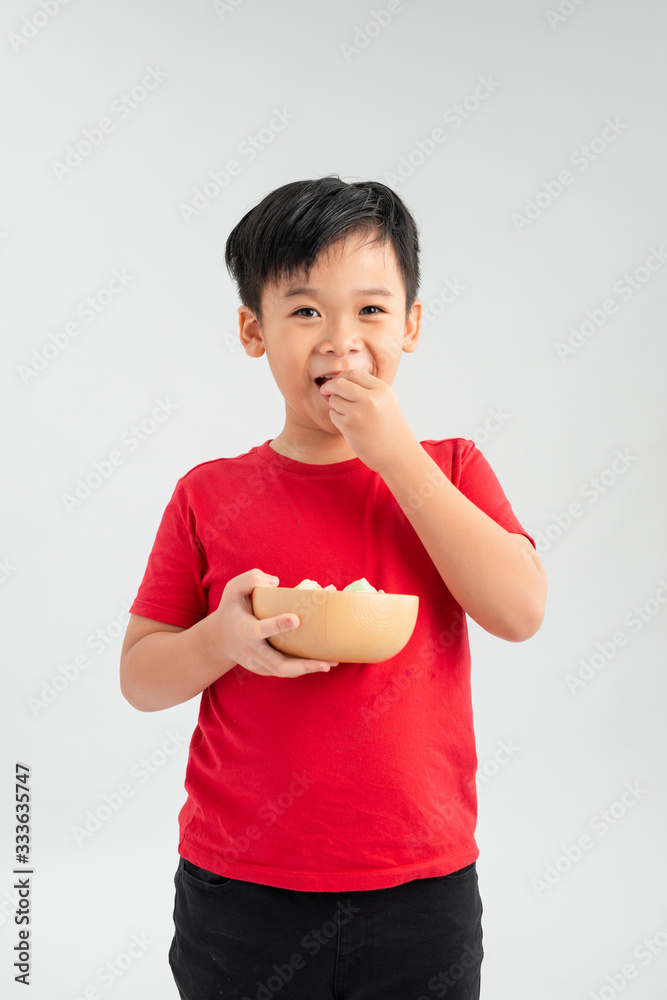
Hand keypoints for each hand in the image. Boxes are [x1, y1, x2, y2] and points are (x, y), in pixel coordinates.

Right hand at [213, 569, 336, 677]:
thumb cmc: (232, 610)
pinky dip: (304, 667)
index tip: (296, 619)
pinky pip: (286, 671)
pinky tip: (324, 661)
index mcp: (244, 630)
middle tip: (326, 661)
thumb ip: (250, 579)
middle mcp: (252, 651)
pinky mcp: (266, 670)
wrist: (219, 640)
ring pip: (285, 671)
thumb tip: (276, 582)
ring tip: (332, 662)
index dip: (278, 625)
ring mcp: (259, 664)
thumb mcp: (233, 589)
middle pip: (278, 664)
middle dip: (303, 664)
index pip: (261, 630)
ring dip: (309, 669)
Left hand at [319, 370, 418, 473]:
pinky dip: (336, 418)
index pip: (354, 374)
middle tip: (325, 391)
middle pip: (340, 383)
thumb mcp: (387, 403)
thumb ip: (368, 390)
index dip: (342, 377)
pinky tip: (349, 426)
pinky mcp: (349, 426)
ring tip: (347, 415)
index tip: (337, 383)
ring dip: (334, 405)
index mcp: (382, 390)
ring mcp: (359, 412)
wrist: (399, 456)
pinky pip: (333, 415)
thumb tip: (340, 380)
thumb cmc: (391, 431)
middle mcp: (371, 398)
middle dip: (329, 386)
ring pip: (334, 399)